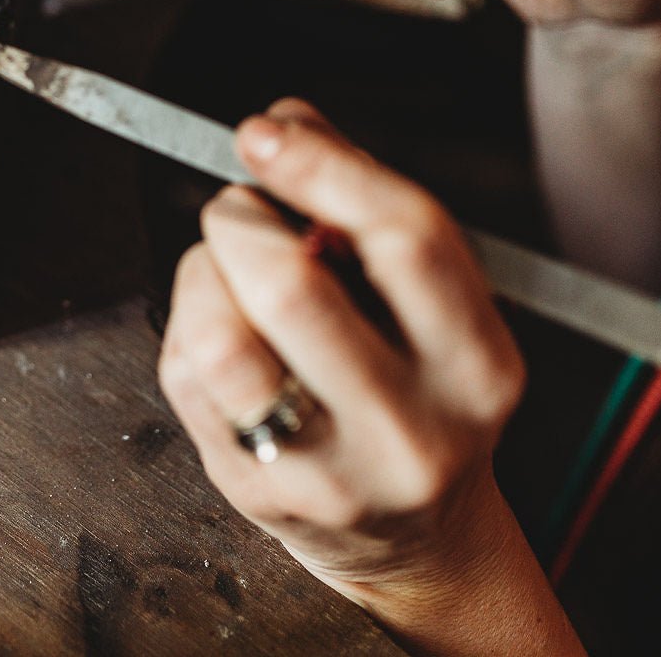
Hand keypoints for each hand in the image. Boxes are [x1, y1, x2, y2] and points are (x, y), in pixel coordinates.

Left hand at [158, 100, 581, 655]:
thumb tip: (289, 120)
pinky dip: (185, 322)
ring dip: (202, 272)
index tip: (267, 130)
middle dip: (243, 219)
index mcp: (477, 366)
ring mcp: (326, 471)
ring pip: (219, 336)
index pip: (405, 239)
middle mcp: (410, 428)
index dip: (324, 166)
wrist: (417, 539)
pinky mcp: (252, 490)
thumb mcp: (433, 307)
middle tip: (243, 211)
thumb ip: (366, 203)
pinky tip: (222, 327)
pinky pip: (183, 373)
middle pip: (290, 287)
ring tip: (225, 270)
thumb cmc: (419, 395)